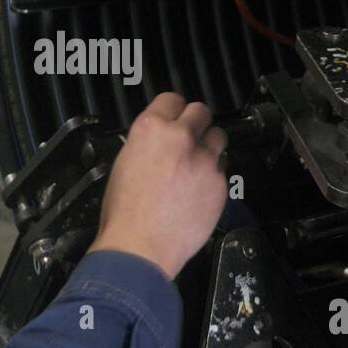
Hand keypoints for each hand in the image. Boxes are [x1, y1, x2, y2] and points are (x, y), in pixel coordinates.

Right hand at [87, 92, 228, 279]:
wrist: (140, 248)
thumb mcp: (124, 164)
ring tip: (197, 164)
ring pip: (219, 137)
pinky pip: (223, 169)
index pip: (172, 99)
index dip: (173, 110)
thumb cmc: (124, 213)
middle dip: (196, 123)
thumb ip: (147, 144)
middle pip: (201, 111)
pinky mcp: (220, 184)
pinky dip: (213, 176)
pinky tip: (198, 191)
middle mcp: (181, 138)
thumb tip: (159, 142)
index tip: (175, 118)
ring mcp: (205, 160)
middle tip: (189, 138)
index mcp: (151, 129)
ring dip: (210, 147)